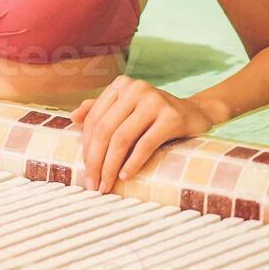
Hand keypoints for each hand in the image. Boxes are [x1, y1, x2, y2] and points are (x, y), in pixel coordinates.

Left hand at [71, 77, 215, 192]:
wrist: (196, 114)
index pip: (95, 119)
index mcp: (121, 85)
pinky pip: (145, 144)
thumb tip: (73, 117)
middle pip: (105, 130)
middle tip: (94, 184)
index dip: (87, 147)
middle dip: (96, 160)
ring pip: (122, 138)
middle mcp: (135, 89)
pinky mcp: (171, 117)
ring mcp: (154, 101)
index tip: (86, 172)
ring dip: (111, 166)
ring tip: (107, 184)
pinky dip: (133, 163)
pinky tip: (126, 176)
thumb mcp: (127, 108)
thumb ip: (100, 109)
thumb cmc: (155, 115)